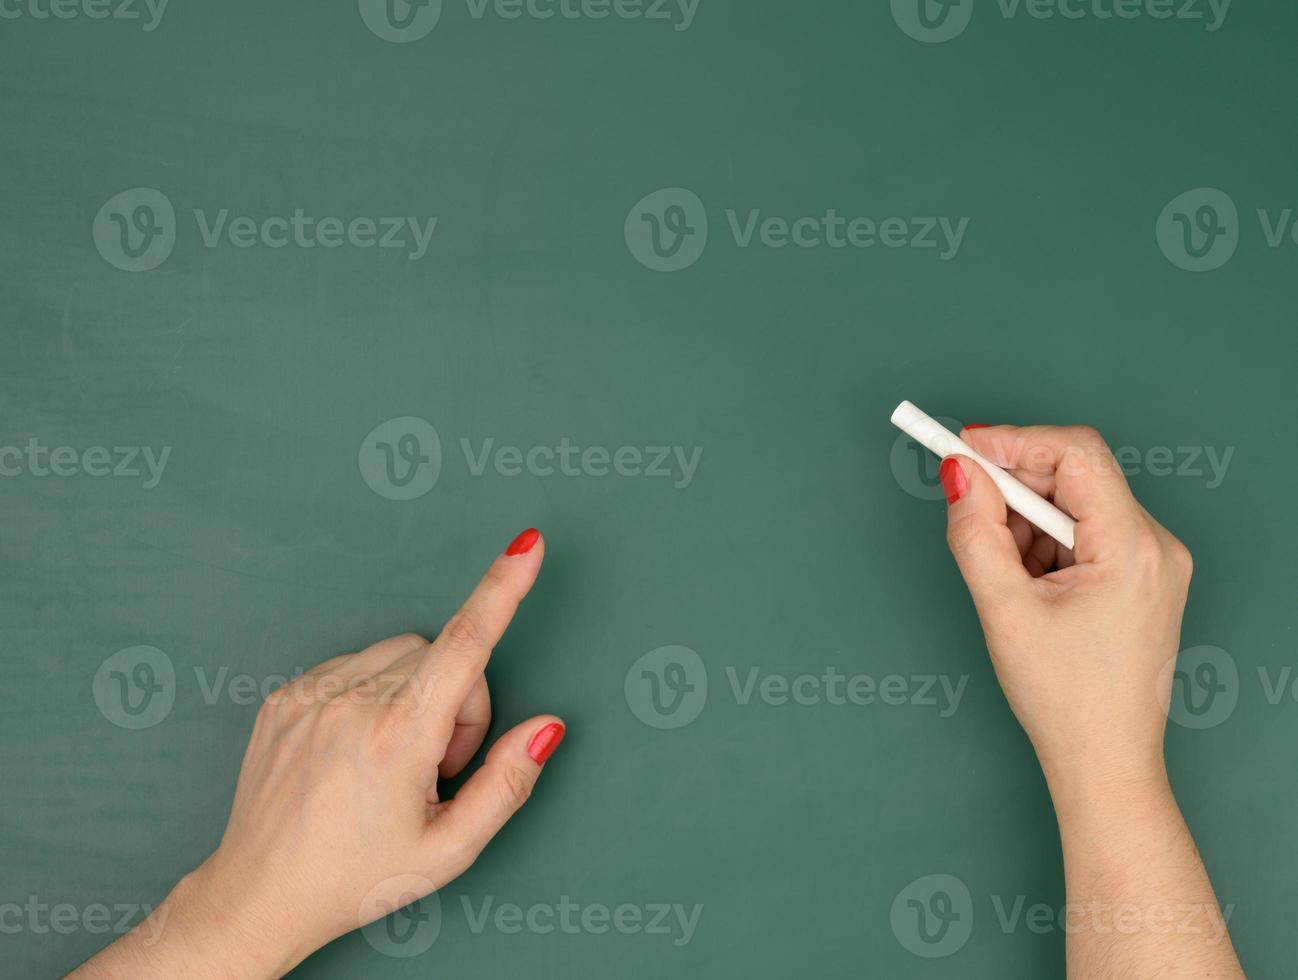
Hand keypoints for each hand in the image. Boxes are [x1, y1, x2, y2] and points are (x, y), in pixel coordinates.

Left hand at [71, 528, 564, 978]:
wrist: (259, 893)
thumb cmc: (357, 879)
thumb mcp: (450, 849)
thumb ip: (507, 782)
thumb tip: (546, 726)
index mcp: (397, 738)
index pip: (466, 645)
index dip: (502, 589)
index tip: (526, 546)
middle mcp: (352, 703)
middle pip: (442, 657)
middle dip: (459, 701)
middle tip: (437, 768)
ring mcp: (312, 694)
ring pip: (401, 654)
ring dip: (416, 693)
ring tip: (394, 759)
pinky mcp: (286, 695)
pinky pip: (356, 663)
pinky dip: (373, 693)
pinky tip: (358, 747)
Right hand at [939, 426, 1191, 791]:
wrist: (1106, 760)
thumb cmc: (1064, 698)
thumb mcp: (1004, 610)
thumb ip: (975, 533)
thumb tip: (958, 474)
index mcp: (1134, 549)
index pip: (1076, 455)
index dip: (1014, 442)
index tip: (962, 448)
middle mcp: (1156, 546)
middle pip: (1076, 475)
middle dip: (1014, 486)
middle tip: (964, 506)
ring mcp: (1155, 561)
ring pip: (1077, 504)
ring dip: (1027, 521)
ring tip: (1006, 578)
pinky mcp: (1142, 576)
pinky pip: (1086, 532)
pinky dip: (1045, 544)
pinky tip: (1028, 586)